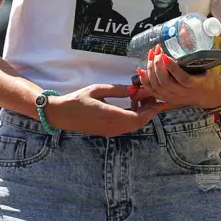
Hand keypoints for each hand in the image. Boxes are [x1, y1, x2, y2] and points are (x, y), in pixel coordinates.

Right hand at [44, 84, 164, 136]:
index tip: (160, 100)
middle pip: (139, 123)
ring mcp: (110, 131)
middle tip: (152, 97)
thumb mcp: (97, 90)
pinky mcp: (108, 132)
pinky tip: (130, 106)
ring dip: (141, 114)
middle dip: (149, 111)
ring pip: (134, 125)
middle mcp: (113, 127)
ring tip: (141, 99)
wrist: (61, 115)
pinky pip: (126, 126)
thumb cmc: (76, 100)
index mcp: (111, 116)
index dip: (152, 110)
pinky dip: (133, 117)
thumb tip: (135, 89)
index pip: (139, 116)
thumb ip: (117, 90)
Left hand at [133, 45, 220, 110]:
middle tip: (156, 52)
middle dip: (158, 66)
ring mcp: (174, 97)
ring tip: (151, 56)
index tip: (164, 55)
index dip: (172, 68)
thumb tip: (183, 29)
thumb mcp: (207, 64)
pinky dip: (145, 80)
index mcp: (197, 85)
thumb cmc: (208, 77)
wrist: (209, 96)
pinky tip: (141, 69)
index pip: (183, 78)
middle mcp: (184, 93)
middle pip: (165, 82)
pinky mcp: (167, 99)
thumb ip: (194, 49)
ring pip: (157, 86)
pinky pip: (152, 91)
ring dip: (151, 70)